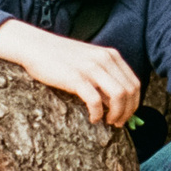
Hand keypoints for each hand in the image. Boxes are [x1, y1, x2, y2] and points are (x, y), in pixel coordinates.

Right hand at [0, 19, 139, 125]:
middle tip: (118, 123)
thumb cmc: (61, 57)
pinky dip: (98, 114)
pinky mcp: (76, 78)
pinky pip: (96, 101)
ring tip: (108, 121)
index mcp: (111, 55)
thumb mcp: (89, 60)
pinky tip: (93, 118)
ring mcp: (91, 68)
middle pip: (129, 92)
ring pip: (119, 96)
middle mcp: (105, 60)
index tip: (126, 115)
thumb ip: (104, 76)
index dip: (134, 103)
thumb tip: (115, 101)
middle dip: (127, 111)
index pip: (134, 83)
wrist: (36, 47)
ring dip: (117, 114)